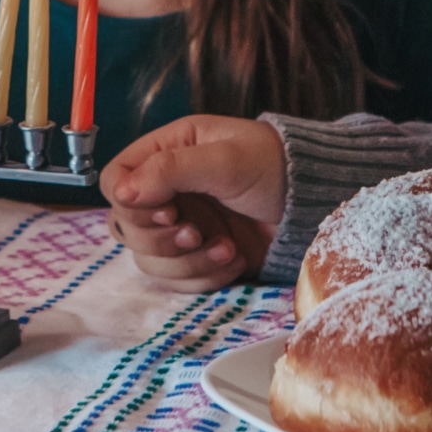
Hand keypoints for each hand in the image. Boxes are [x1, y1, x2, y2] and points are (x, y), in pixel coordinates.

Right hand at [100, 116, 284, 290]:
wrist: (316, 204)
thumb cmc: (276, 166)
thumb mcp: (224, 160)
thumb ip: (170, 170)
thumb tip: (122, 193)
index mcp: (166, 151)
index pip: (116, 180)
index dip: (130, 202)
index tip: (167, 210)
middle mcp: (166, 189)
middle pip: (125, 226)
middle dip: (162, 238)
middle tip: (197, 231)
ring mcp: (181, 224)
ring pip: (149, 258)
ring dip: (186, 261)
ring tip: (227, 248)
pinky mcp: (198, 256)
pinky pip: (178, 279)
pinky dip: (203, 277)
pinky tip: (234, 259)